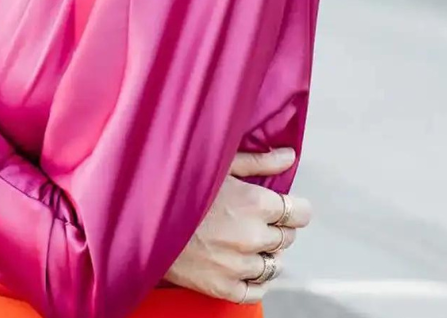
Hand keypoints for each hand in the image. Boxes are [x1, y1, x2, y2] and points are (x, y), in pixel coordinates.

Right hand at [163, 148, 311, 303]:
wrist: (145, 219)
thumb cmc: (182, 185)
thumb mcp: (222, 165)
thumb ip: (261, 162)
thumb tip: (290, 156)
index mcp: (255, 203)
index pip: (300, 213)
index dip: (294, 208)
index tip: (283, 206)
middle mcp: (252, 236)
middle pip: (288, 238)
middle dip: (277, 227)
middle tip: (256, 219)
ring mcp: (239, 265)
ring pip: (275, 265)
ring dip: (267, 253)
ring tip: (246, 240)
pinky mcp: (224, 287)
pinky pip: (257, 291)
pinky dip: (256, 280)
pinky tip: (244, 265)